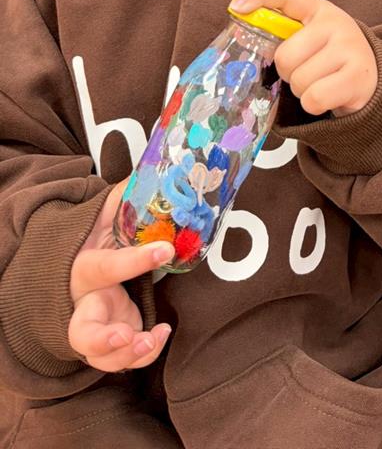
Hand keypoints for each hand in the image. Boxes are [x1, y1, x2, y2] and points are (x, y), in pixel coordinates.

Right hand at [68, 178, 174, 371]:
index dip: (135, 260)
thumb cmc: (92, 241)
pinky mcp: (112, 339)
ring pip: (98, 356)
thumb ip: (125, 198)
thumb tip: (159, 169)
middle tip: (123, 335)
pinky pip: (123, 360)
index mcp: (83, 268)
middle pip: (79, 331)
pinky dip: (144, 354)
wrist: (68, 271)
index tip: (166, 248)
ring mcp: (98, 325)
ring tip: (150, 339)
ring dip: (125, 356)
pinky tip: (162, 333)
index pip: (105, 267)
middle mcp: (85, 303)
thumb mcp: (102, 217)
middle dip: (100, 338)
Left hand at [229, 0, 376, 116]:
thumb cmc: (329, 58)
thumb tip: (240, 17)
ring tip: (320, 82)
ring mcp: (349, 49)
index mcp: (318, 9)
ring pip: (299, 81)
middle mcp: (336, 23)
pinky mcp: (357, 77)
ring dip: (302, 90)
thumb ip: (284, 31)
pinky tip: (327, 96)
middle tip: (305, 70)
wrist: (370, 79)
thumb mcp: (311, 37)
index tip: (237, 6)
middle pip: (285, 57)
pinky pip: (314, 99)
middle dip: (288, 72)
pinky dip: (314, 104)